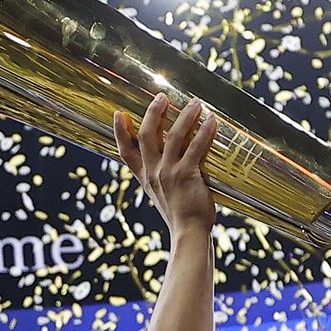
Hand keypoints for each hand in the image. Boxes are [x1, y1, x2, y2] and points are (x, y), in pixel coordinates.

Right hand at [113, 93, 218, 236]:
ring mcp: (168, 173)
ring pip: (172, 136)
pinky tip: (212, 121)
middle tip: (162, 97)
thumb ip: (163, 175)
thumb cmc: (181, 215)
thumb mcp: (164, 194)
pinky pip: (196, 147)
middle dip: (153, 112)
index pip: (126, 152)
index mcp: (146, 178)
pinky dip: (204, 131)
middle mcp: (153, 173)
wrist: (189, 233)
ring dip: (184, 115)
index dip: (120, 132)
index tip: (119, 114)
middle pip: (146, 135)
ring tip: (195, 102)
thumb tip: (176, 153)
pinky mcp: (186, 175)